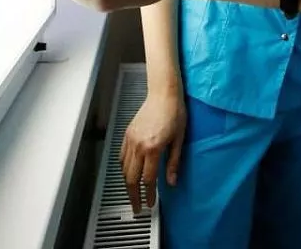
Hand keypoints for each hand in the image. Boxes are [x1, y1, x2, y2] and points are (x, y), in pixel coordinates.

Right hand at [121, 87, 186, 211]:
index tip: (150, 204)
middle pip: (132, 178)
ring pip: (124, 169)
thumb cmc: (175, 113)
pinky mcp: (127, 134)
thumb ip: (173, 162)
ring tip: (132, 193)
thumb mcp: (179, 139)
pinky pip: (121, 156)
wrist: (163, 94)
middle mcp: (139, 145)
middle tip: (137, 207)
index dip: (149, 195)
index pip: (148, 179)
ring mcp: (130, 140)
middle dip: (133, 196)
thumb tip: (171, 181)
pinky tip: (128, 173)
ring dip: (127, 184)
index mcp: (153, 148)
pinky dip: (123, 168)